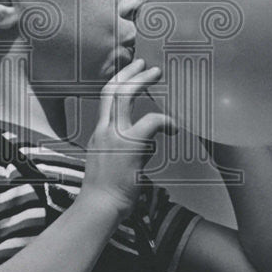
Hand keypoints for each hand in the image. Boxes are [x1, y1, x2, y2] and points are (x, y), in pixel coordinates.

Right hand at [80, 58, 177, 218]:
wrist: (98, 208)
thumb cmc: (106, 194)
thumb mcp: (110, 164)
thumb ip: (125, 149)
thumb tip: (147, 145)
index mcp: (99, 133)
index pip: (105, 98)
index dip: (117, 81)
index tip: (129, 73)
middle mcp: (103, 129)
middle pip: (112, 89)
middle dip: (128, 72)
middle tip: (143, 62)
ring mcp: (114, 135)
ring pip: (124, 95)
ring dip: (141, 81)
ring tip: (157, 73)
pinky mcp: (129, 145)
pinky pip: (151, 121)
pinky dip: (165, 120)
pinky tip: (174, 126)